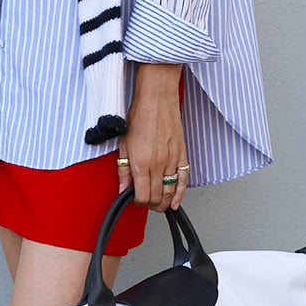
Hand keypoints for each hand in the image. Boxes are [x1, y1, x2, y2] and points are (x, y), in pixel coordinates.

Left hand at [119, 64, 187, 212]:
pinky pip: (183, 181)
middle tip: (146, 202)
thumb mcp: (123, 144)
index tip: (135, 199)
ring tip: (159, 204)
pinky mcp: (182, 155)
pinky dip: (180, 194)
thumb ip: (123, 170)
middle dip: (151, 205)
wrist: (156, 100)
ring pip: (170, 192)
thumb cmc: (139, 117)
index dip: (138, 202)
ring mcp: (172, 161)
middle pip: (157, 197)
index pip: (142, 196)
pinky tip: (176, 201)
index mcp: (140, 163)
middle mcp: (157, 165)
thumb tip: (122, 189)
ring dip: (164, 203)